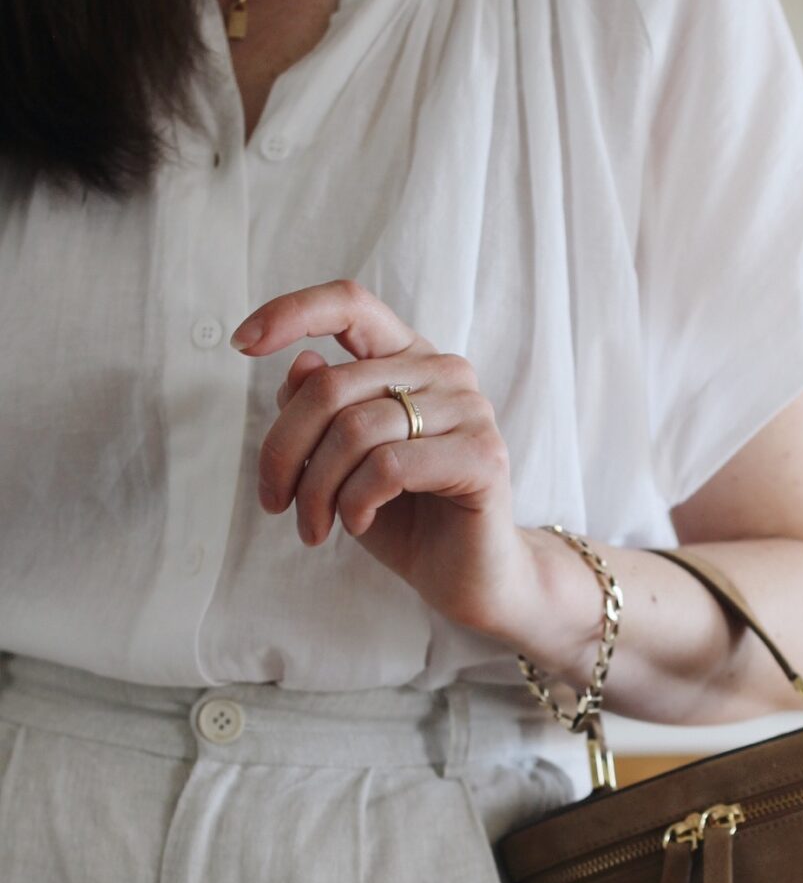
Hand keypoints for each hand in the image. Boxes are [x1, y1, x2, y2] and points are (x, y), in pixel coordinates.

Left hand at [231, 277, 552, 641]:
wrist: (466, 578)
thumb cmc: (402, 517)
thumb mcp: (339, 462)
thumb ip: (317, 411)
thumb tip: (299, 366)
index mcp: (408, 359)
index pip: (350, 304)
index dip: (291, 312)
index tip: (240, 343)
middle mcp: (444, 372)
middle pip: (330, 386)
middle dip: (283, 450)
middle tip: (274, 502)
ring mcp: (470, 410)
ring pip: (354, 430)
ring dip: (316, 489)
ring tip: (314, 527)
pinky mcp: (483, 456)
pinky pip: (388, 467)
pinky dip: (355, 502)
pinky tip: (356, 523)